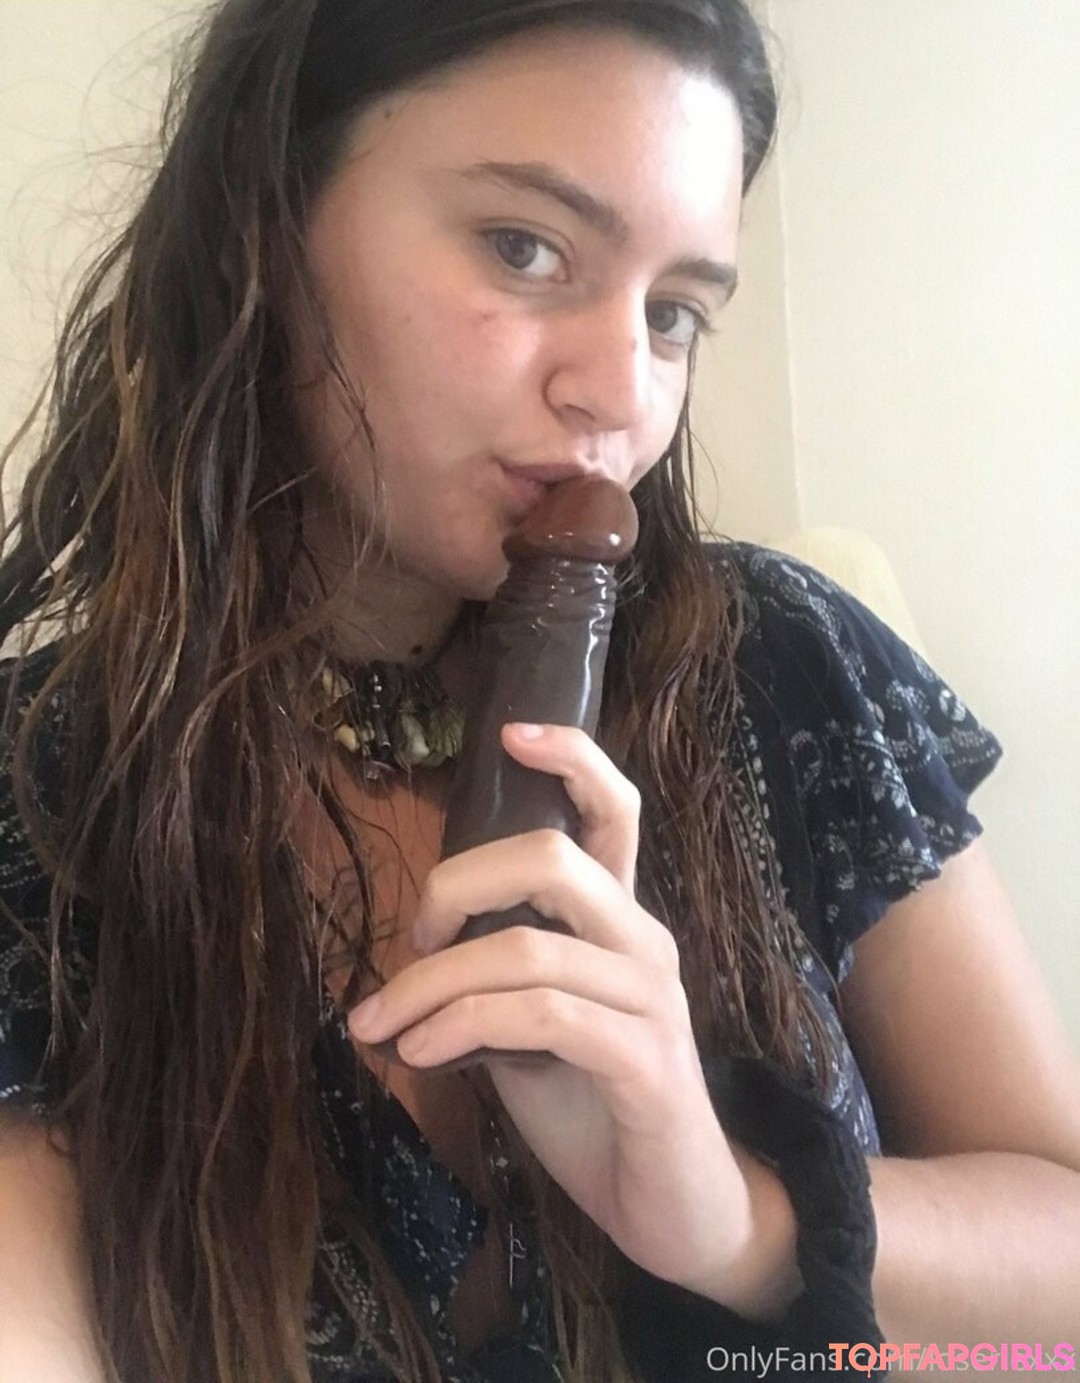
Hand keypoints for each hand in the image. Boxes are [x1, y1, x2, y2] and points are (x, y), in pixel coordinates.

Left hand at [346, 723, 754, 1296]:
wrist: (674, 1209)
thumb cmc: (596, 1108)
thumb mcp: (530, 1030)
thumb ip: (492, 981)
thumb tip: (408, 965)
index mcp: (617, 922)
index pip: (614, 812)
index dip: (572, 759)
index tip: (511, 733)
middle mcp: (643, 942)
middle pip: (554, 858)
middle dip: (456, 885)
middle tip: (407, 941)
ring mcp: (652, 1000)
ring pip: (529, 946)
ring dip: (432, 982)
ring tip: (379, 1025)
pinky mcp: (647, 1064)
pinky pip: (543, 1015)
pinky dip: (464, 1025)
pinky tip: (422, 1055)